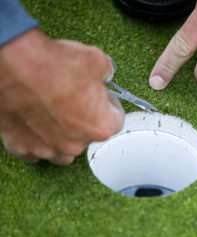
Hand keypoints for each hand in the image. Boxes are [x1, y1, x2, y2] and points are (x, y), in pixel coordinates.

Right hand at [0, 29, 123, 164]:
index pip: (116, 122)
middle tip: (76, 101)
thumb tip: (105, 74)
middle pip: (88, 137)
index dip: (111, 106)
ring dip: (64, 138)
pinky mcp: (20, 146)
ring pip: (62, 152)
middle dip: (85, 120)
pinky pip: (32, 151)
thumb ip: (106, 72)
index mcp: (100, 127)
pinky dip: (35, 141)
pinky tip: (35, 125)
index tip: (104, 98)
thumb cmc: (54, 64)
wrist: (14, 63)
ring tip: (58, 118)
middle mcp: (75, 144)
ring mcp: (47, 148)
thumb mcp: (95, 60)